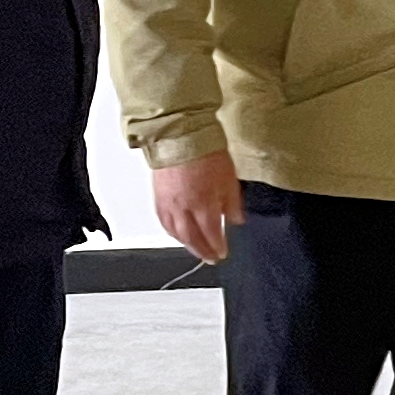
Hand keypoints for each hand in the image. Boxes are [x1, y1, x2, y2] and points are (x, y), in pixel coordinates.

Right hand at [152, 150, 245, 264]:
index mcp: (203, 205)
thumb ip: (232, 202)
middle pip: (192, 238)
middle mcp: (183, 209)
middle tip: (210, 259)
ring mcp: (168, 204)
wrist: (180, 136)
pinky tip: (177, 234)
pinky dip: (172, 232)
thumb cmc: (206, 152)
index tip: (222, 253)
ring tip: (196, 250)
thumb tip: (236, 220)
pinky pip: (164, 222)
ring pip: (176, 233)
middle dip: (202, 251)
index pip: (211, 234)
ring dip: (187, 245)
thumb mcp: (229, 177)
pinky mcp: (158, 197)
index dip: (217, 246)